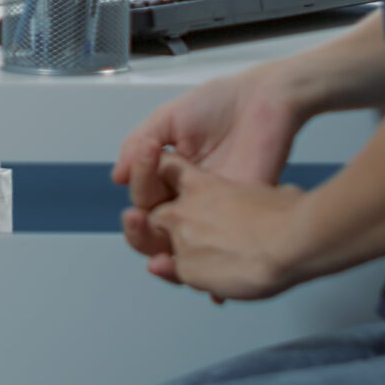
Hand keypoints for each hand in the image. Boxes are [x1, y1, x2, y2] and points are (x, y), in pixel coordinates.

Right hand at [114, 68, 303, 282]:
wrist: (266, 101)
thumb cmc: (219, 103)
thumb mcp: (169, 118)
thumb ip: (139, 144)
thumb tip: (118, 177)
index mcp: (171, 172)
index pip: (145, 193)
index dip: (140, 184)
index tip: (146, 156)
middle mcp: (191, 194)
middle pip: (160, 223)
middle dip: (143, 227)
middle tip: (137, 219)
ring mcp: (216, 207)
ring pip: (187, 243)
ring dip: (171, 255)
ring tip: (161, 247)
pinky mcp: (241, 213)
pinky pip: (225, 248)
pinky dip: (216, 276)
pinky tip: (207, 283)